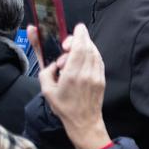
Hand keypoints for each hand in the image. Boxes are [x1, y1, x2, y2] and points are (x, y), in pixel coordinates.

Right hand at [33, 24, 110, 148]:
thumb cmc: (65, 107)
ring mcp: (97, 76)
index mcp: (73, 75)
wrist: (84, 121)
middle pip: (88, 47)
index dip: (80, 35)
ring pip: (95, 53)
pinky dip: (92, 54)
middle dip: (81, 39)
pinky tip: (85, 56)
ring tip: (75, 50)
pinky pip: (99, 60)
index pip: (79, 48)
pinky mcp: (102, 78)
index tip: (78, 27)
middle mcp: (87, 73)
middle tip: (70, 42)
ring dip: (87, 46)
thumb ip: (47, 72)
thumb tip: (53, 62)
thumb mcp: (47, 90)